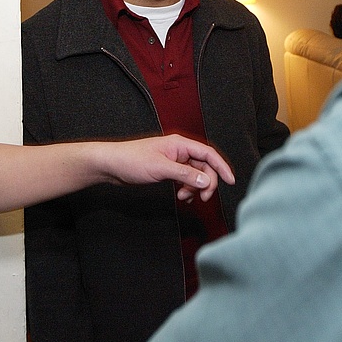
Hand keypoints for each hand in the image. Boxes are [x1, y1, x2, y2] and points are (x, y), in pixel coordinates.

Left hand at [103, 135, 235, 202]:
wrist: (111, 165)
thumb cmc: (132, 160)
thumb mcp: (161, 168)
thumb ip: (185, 175)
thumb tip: (206, 180)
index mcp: (180, 144)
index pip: (208, 153)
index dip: (222, 167)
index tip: (230, 181)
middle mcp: (179, 150)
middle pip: (204, 166)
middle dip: (206, 182)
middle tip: (203, 197)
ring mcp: (173, 160)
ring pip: (195, 174)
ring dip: (195, 187)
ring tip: (185, 197)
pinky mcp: (167, 170)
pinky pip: (185, 179)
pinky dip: (187, 188)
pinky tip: (182, 196)